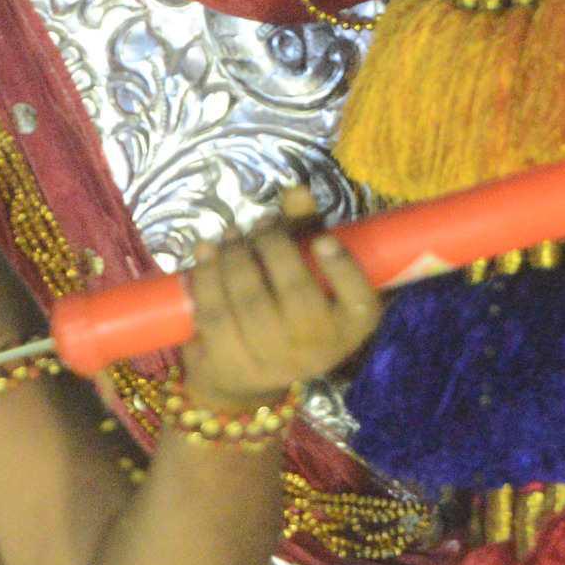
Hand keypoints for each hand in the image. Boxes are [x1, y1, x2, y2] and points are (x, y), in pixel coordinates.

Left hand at [175, 188, 380, 410]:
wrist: (248, 375)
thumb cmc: (286, 308)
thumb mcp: (306, 269)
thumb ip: (305, 228)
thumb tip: (296, 189)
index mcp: (352, 324)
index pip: (359, 298)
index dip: (342, 268)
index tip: (323, 240)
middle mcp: (318, 348)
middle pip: (296, 291)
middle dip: (272, 247)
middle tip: (259, 225)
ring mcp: (274, 362)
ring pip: (250, 302)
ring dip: (234, 258)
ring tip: (229, 236)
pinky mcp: (232, 364)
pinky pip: (215, 316)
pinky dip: (205, 279)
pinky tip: (204, 253)